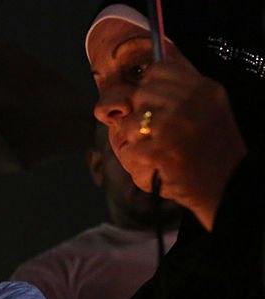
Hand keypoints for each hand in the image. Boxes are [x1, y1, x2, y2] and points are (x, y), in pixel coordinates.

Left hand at [113, 42, 245, 229]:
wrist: (227, 184)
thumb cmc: (213, 146)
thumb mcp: (208, 105)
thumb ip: (184, 84)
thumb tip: (159, 53)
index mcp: (203, 88)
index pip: (158, 70)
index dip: (150, 86)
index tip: (156, 103)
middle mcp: (190, 103)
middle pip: (141, 93)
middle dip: (141, 112)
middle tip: (156, 130)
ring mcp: (175, 128)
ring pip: (130, 121)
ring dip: (136, 137)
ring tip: (157, 146)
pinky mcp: (161, 152)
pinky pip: (131, 148)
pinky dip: (138, 158)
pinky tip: (157, 161)